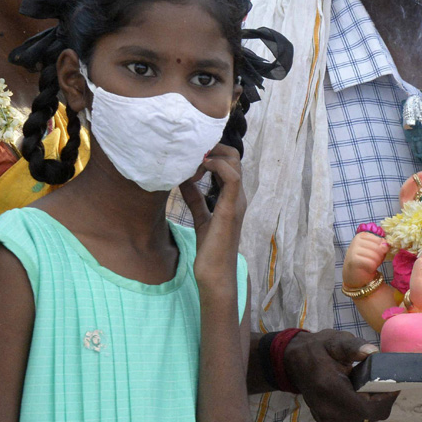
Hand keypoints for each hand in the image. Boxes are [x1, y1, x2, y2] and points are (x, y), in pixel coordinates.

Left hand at [180, 144, 245, 289]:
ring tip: (192, 164)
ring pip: (234, 163)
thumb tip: (184, 180)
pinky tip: (197, 172)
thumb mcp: (201, 217)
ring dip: (212, 156)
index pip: (229, 163)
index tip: (189, 157)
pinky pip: (232, 178)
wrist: (215, 272)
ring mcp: (236, 201)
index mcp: (231, 197)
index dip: (211, 152)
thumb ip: (195, 198)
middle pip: (233, 157)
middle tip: (189, 155)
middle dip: (212, 148)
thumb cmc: (211, 249)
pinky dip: (216, 167)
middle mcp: (238, 196)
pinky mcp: (231, 209)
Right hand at [283, 329, 396, 421]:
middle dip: (380, 400)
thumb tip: (373, 352)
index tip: (392, 384)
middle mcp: (327, 411)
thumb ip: (354, 346)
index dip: (385, 399)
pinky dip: (362, 410)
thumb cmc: (319, 350)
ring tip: (366, 388)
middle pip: (370, 416)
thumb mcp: (335, 341)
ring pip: (365, 420)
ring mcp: (327, 421)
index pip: (368, 408)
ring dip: (371, 406)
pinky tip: (357, 396)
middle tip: (379, 382)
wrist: (295, 363)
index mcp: (330, 389)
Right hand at [343, 232, 389, 288]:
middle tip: (373, 261)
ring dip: (376, 263)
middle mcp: (356, 240)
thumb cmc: (366, 261)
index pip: (380, 240)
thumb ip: (381, 246)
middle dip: (380, 257)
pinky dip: (372, 268)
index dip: (382, 249)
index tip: (376, 254)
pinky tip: (367, 269)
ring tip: (370, 265)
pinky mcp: (353, 260)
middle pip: (378, 248)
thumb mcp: (376, 251)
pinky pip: (371, 263)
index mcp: (362, 236)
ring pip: (375, 255)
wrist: (354, 275)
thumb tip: (385, 245)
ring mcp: (354, 250)